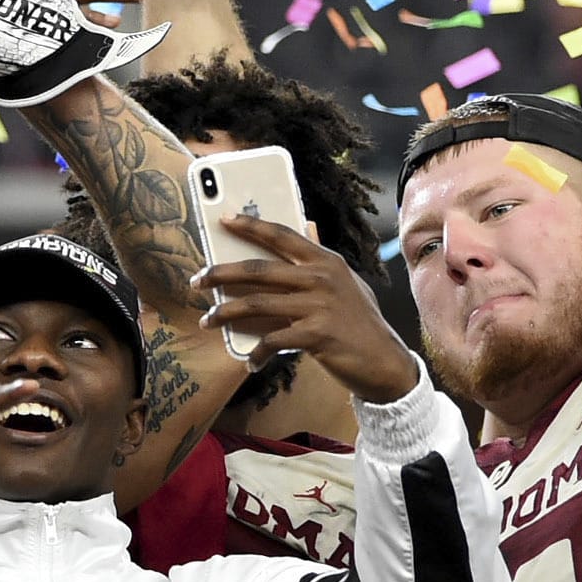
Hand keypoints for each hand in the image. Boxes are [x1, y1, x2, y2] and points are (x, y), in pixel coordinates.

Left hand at [191, 212, 418, 402]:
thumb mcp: (345, 283)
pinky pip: (272, 340)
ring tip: (207, 320)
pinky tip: (250, 361)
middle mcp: (321, 278)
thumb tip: (306, 229)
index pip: (282, 235)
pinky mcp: (316, 333)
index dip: (251, 225)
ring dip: (224, 313)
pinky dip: (256, 352)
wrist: (384, 361)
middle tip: (197, 280)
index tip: (224, 220)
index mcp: (326, 261)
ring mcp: (319, 305)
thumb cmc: (359, 322)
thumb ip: (320, 261)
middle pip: (257, 269)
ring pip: (255, 303)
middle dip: (220, 273)